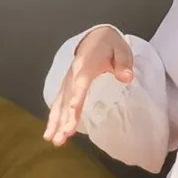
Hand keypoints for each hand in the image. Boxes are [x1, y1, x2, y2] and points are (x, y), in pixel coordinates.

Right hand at [43, 26, 133, 146]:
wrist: (94, 37)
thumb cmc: (110, 45)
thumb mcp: (121, 49)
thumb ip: (123, 63)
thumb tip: (127, 77)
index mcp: (87, 64)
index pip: (82, 81)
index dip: (78, 94)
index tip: (75, 107)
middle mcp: (73, 74)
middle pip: (68, 97)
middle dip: (66, 117)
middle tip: (63, 136)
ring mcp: (68, 81)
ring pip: (60, 103)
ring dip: (56, 122)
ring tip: (53, 140)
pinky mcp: (67, 87)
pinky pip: (58, 103)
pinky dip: (54, 118)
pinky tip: (50, 133)